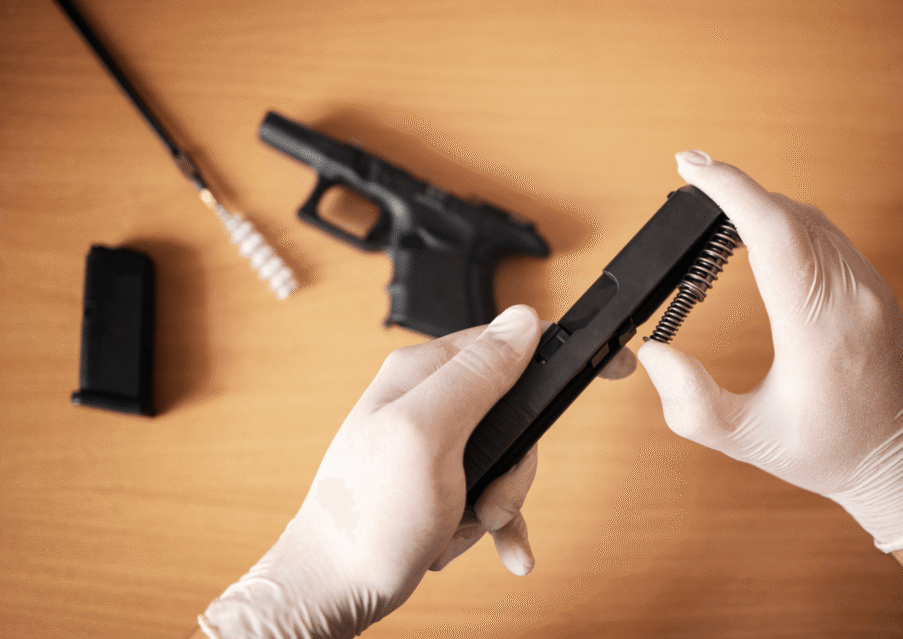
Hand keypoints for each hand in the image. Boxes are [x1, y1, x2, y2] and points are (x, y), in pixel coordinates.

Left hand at [200, 305, 543, 638]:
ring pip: (505, 458)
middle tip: (490, 496)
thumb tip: (522, 318)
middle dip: (514, 464)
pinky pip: (490, 492)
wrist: (334, 588)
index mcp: (422, 372)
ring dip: (501, 501)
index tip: (564, 403)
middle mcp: (426, 401)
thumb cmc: (369, 517)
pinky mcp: (438, 482)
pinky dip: (500, 523)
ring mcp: (432, 444)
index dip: (538, 375)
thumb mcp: (428, 434)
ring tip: (472, 524)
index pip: (503, 345)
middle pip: (512, 411)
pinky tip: (506, 548)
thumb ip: (477, 375)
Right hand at [638, 150, 902, 551]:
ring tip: (717, 206)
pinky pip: (829, 234)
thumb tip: (654, 354)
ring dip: (762, 203)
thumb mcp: (750, 439)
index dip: (729, 189)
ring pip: (811, 218)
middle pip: (788, 213)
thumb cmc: (837, 453)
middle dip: (736, 189)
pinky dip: (788, 220)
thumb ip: (692, 405)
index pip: (772, 231)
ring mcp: (869, 287)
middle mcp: (850, 295)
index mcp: (817, 326)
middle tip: (691, 183)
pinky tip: (764, 233)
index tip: (692, 165)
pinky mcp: (875, 289)